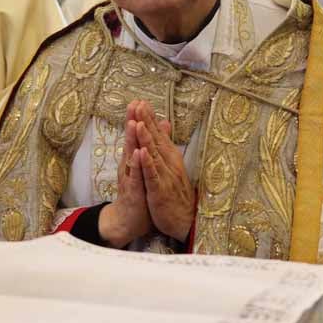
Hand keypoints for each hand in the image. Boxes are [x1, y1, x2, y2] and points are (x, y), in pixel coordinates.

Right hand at [98, 117, 150, 247]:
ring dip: (132, 140)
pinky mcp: (133, 192)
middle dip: (132, 122)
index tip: (140, 100)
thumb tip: (157, 130)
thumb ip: (148, 149)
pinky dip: (137, 165)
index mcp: (133, 160)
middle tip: (133, 104)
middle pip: (130, 141)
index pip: (135, 136)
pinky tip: (138, 154)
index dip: (138, 119)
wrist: (127, 221)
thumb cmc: (138, 194)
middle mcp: (129, 166)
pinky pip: (136, 177)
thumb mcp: (144, 169)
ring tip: (134, 123)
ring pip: (131, 156)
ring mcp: (130, 178)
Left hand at [131, 100, 194, 240]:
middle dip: (146, 122)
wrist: (183, 220)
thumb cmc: (174, 191)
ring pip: (154, 154)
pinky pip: (153, 175)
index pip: (158, 134)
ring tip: (139, 123)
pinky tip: (142, 153)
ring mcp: (165, 176)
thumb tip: (164, 123)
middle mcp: (169, 163)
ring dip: (147, 139)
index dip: (149, 118)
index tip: (140, 101)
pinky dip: (147, 164)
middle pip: (156, 139)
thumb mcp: (170, 165)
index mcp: (169, 157)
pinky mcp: (160, 190)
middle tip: (138, 104)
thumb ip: (165, 143)